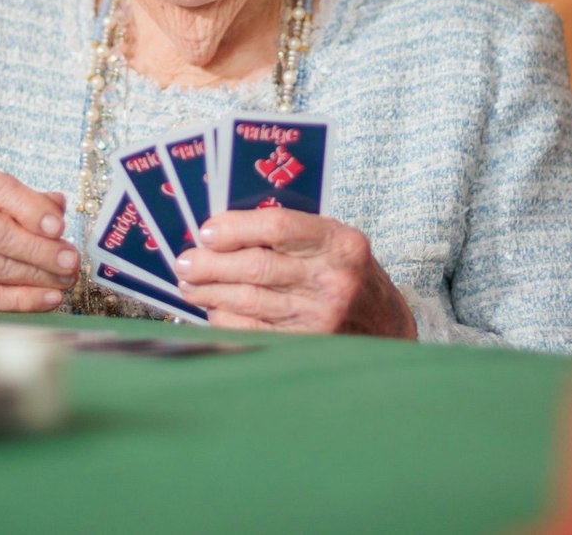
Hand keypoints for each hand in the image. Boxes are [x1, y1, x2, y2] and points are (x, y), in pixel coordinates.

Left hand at [174, 210, 414, 338]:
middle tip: (185, 262)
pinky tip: (213, 309)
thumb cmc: (347, 273)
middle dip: (211, 264)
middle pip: (256, 268)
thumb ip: (289, 232)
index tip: (206, 231)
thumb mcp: (332, 241)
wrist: (386, 324)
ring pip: (249, 301)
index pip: (277, 227)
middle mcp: (332, 280)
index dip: (235, 228)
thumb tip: (223, 230)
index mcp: (340, 243)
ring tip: (189, 285)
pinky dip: (226, 319)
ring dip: (210, 292)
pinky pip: (253, 330)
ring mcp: (320, 317)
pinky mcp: (306, 345)